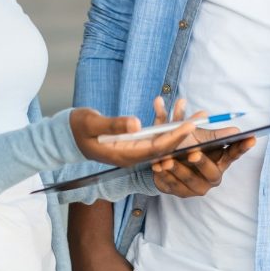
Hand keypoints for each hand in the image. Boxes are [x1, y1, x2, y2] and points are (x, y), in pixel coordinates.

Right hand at [69, 107, 197, 166]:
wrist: (66, 136)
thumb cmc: (77, 128)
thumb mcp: (92, 123)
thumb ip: (114, 125)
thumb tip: (137, 124)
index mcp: (124, 155)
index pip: (156, 148)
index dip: (174, 138)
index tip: (191, 126)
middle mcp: (132, 156)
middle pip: (164, 147)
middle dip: (184, 133)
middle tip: (203, 118)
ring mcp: (132, 151)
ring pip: (161, 142)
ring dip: (178, 129)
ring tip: (197, 114)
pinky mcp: (132, 143)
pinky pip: (154, 137)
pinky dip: (166, 127)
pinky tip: (177, 116)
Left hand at [150, 97, 254, 197]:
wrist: (163, 162)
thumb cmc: (185, 146)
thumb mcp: (195, 137)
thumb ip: (205, 129)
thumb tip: (222, 124)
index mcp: (220, 162)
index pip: (234, 155)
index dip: (242, 147)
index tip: (251, 137)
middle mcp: (211, 177)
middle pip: (210, 172)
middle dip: (201, 162)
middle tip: (193, 153)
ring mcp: (196, 188)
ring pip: (187, 179)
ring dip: (177, 168)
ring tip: (166, 159)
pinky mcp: (180, 193)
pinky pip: (172, 184)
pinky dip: (164, 174)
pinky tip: (157, 166)